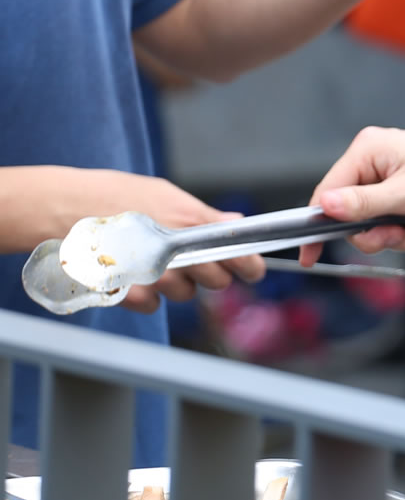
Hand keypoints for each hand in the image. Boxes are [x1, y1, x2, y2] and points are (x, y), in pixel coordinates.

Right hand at [53, 170, 266, 311]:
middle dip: (212, 273)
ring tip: (154, 260)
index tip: (253, 269)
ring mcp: (150, 277)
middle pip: (216, 280)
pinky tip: (135, 275)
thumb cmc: (110, 195)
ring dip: (178, 283)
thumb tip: (233, 224)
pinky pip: (154, 306)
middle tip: (194, 260)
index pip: (236, 253)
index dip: (249, 264)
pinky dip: (148, 295)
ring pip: (184, 294)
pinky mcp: (125, 295)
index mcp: (188, 224)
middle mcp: (174, 254)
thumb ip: (202, 214)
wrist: (57, 209)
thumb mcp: (162, 193)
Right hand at [304, 127, 404, 261]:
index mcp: (367, 150)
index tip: (311, 256)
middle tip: (399, 235)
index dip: (318, 226)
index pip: (326, 192)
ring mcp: (389, 176)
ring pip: (372, 223)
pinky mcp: (404, 190)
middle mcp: (374, 160)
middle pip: (349, 214)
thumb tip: (323, 207)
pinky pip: (392, 222)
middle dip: (375, 234)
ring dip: (397, 235)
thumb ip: (362, 204)